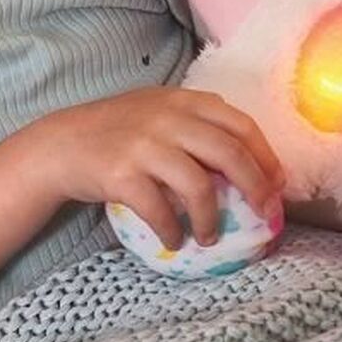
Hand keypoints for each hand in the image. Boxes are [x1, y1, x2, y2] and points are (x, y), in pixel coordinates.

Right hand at [40, 88, 285, 249]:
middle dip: (255, 188)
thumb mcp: (160, 110)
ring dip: (210, 219)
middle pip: (229, 153)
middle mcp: (168, 118)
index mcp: (183, 100)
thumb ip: (197, 122)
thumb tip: (249, 161)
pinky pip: (160, 209)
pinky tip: (172, 241)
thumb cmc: (119, 130)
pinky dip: (171, 230)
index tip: (278, 183)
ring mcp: (144, 145)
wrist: (63, 143)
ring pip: (198, 186)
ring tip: (209, 238)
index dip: (266, 156)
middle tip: (265, 214)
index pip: (240, 123)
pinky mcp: (122, 175)